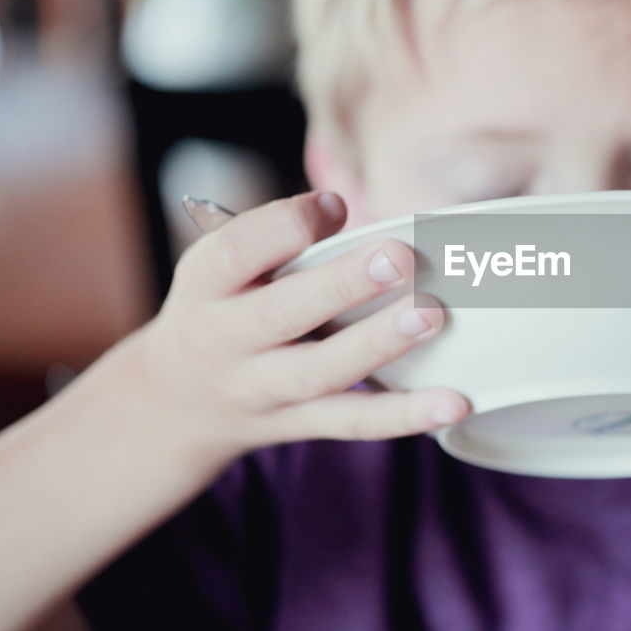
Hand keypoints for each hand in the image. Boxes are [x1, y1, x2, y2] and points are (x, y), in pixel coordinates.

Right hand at [108, 191, 468, 462]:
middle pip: (282, 314)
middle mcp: (227, 340)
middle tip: (400, 257)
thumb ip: (276, 237)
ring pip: (322, 372)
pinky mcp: (299, 425)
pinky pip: (354, 422)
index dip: (286, 226)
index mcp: (207, 284)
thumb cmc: (222, 307)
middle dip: (342, 285)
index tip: (335, 204)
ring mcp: (262, 390)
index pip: (236, 252)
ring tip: (432, 315)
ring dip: (380, 343)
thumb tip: (343, 209)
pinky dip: (406, 415)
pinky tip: (454, 403)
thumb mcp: (223, 265)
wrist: (176, 402)